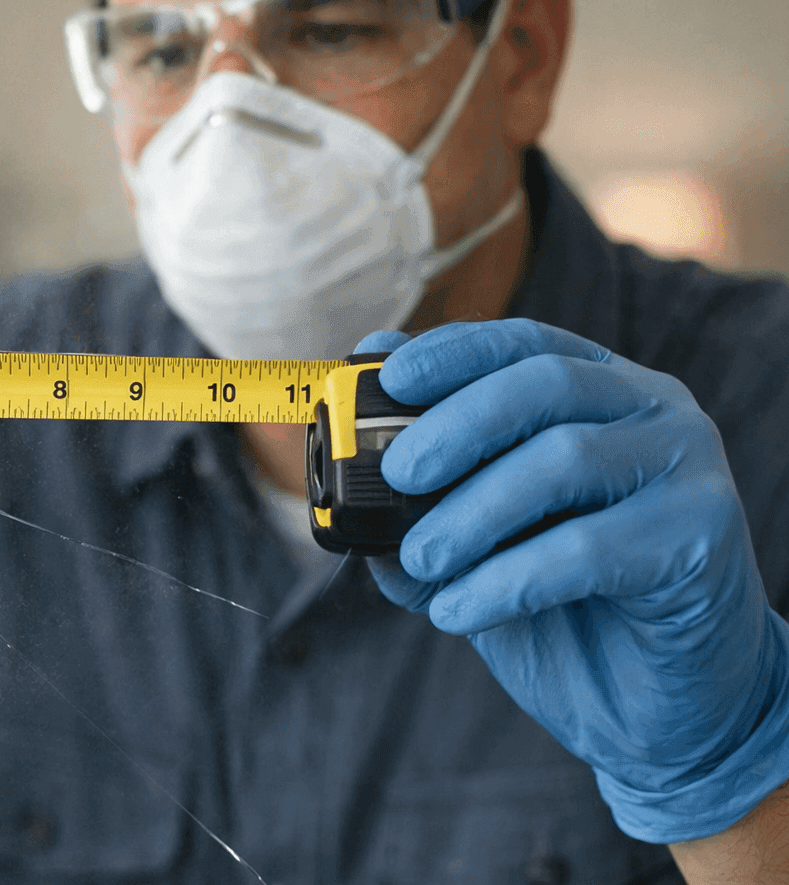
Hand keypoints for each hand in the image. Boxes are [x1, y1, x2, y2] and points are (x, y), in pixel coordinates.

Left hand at [356, 319, 788, 843]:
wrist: (659, 709)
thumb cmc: (564, 609)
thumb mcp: (478, 546)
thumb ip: (425, 499)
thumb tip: (351, 464)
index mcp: (598, 390)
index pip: (523, 343)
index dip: (453, 352)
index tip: (389, 375)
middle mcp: (652, 410)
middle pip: (545, 384)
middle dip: (457, 425)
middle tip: (398, 476)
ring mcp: (687, 468)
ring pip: (564, 459)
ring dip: (472, 513)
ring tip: (420, 562)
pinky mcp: (701, 536)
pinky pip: (589, 547)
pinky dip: (507, 579)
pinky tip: (458, 612)